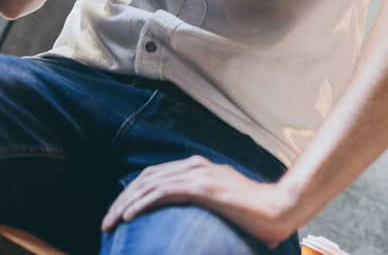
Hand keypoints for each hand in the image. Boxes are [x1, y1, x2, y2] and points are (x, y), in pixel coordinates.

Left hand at [101, 156, 298, 245]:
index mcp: (198, 168)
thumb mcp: (222, 202)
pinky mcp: (203, 187)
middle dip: (122, 199)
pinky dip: (142, 204)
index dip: (133, 193)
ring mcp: (199, 174)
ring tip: (111, 222)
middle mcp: (195, 166)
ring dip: (126, 203)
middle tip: (107, 221)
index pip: (154, 176)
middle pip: (146, 178)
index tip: (119, 213)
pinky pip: (163, 192)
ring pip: (150, 184)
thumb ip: (203, 201)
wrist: (280, 210)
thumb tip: (184, 217)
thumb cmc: (254, 213)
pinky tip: (129, 216)